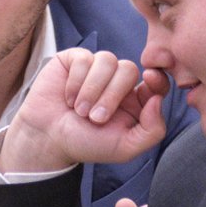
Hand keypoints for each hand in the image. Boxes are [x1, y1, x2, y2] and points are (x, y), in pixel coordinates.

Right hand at [0, 48, 168, 172]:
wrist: (47, 140)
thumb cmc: (86, 143)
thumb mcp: (125, 148)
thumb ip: (152, 130)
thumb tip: (158, 99)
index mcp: (134, 100)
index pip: (155, 81)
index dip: (156, 78)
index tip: (149, 82)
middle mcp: (117, 81)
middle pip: (129, 69)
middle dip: (112, 95)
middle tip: (94, 118)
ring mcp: (96, 69)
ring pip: (107, 60)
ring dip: (92, 89)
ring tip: (78, 110)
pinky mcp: (74, 60)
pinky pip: (84, 58)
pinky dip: (75, 81)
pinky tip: (67, 98)